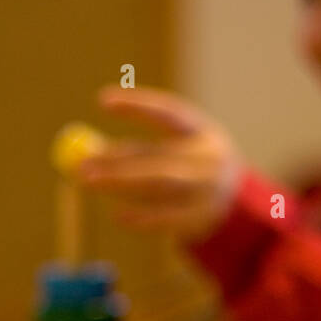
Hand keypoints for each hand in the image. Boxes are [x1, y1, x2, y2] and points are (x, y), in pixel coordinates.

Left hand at [78, 87, 243, 242]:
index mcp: (203, 132)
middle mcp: (208, 159)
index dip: (138, 106)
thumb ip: (138, 151)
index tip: (102, 101)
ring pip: (160, 184)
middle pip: (158, 156)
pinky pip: (167, 218)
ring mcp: (207, 190)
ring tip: (89, 182)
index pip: (169, 113)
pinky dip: (142, 217)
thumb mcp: (174, 153)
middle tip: (81, 163)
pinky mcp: (202, 218)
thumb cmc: (192, 172)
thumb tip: (91, 150)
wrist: (238, 207)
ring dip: (122, 183)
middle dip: (117, 159)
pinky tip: (119, 216)